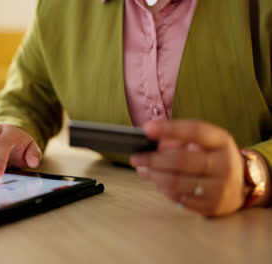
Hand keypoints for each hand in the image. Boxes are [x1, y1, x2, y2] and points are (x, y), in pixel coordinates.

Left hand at [130, 120, 245, 215]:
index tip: (146, 129)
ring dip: (154, 175)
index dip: (169, 128)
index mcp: (222, 141)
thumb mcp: (204, 142)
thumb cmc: (213, 158)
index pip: (194, 130)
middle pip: (181, 160)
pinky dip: (164, 189)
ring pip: (176, 182)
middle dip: (153, 159)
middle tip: (135, 157)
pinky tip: (158, 182)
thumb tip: (154, 146)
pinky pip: (179, 198)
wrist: (242, 186)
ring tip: (142, 169)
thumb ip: (179, 139)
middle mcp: (224, 164)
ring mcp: (219, 188)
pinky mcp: (211, 206)